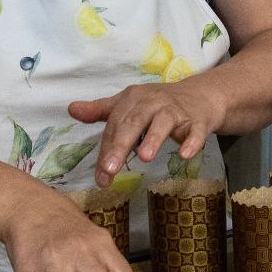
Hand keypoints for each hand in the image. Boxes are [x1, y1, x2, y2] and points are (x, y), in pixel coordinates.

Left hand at [69, 78, 224, 187]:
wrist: (200, 96)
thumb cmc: (158, 104)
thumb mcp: (128, 105)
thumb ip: (100, 110)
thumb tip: (71, 108)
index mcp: (133, 99)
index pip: (115, 126)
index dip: (107, 150)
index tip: (100, 176)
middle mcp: (153, 102)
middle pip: (134, 122)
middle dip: (121, 145)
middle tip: (111, 168)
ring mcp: (176, 110)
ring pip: (163, 122)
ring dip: (154, 138)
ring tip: (144, 157)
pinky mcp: (197, 121)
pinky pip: (195, 131)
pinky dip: (192, 141)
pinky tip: (185, 155)